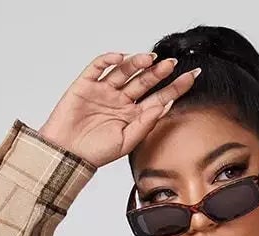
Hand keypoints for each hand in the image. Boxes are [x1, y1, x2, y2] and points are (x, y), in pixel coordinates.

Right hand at [38, 50, 201, 168]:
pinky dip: (108, 59)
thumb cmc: (95, 153)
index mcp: (133, 115)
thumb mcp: (127, 142)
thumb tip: (165, 104)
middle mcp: (121, 100)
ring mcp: (104, 90)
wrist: (67, 155)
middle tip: (171, 64)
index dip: (175, 87)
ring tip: (149, 59)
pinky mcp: (86, 84)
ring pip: (124, 70)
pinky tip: (120, 58)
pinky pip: (98, 66)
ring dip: (137, 62)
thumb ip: (146, 123)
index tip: (191, 77)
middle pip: (144, 81)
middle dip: (158, 72)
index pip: (158, 97)